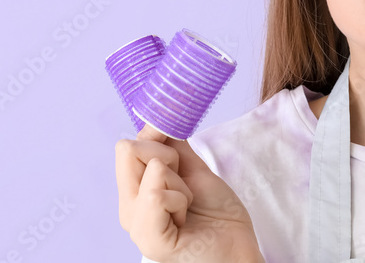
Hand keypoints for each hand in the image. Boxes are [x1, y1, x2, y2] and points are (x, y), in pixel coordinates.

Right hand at [115, 124, 263, 262]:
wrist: (236, 251)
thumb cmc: (218, 216)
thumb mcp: (194, 171)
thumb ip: (174, 148)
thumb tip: (163, 116)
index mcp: (134, 191)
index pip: (128, 145)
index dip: (157, 138)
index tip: (178, 161)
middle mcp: (128, 207)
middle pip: (129, 149)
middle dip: (167, 158)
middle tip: (185, 188)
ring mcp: (135, 224)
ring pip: (151, 167)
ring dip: (180, 183)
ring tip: (188, 206)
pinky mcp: (148, 238)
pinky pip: (156, 195)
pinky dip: (180, 199)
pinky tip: (185, 218)